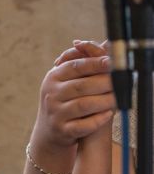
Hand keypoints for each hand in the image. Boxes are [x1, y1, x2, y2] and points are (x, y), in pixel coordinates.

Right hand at [29, 40, 114, 162]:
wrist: (50, 130)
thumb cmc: (65, 99)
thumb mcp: (66, 79)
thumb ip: (82, 61)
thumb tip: (100, 42)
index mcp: (53, 77)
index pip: (75, 67)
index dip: (95, 63)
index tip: (112, 62)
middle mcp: (51, 94)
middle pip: (82, 86)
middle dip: (105, 83)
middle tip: (122, 82)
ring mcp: (56, 113)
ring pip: (84, 105)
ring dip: (105, 101)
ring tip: (119, 98)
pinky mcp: (62, 130)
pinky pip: (83, 125)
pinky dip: (98, 120)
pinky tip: (108, 115)